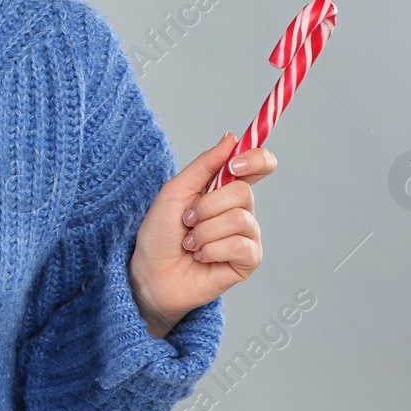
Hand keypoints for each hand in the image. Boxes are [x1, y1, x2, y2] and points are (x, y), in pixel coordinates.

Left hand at [126, 131, 275, 338]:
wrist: (150, 273)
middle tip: (187, 220)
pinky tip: (201, 257)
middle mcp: (240, 210)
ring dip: (204, 231)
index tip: (233, 165)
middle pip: (243, 192)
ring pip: (239, 219)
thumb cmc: (160, 233)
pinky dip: (212, 250)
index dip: (255, 159)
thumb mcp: (175, 191)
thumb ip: (205, 165)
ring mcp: (246, 236)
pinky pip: (240, 245)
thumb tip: (231, 138)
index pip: (259, 165)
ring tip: (190, 243)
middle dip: (206, 207)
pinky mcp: (247, 262)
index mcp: (225, 189)